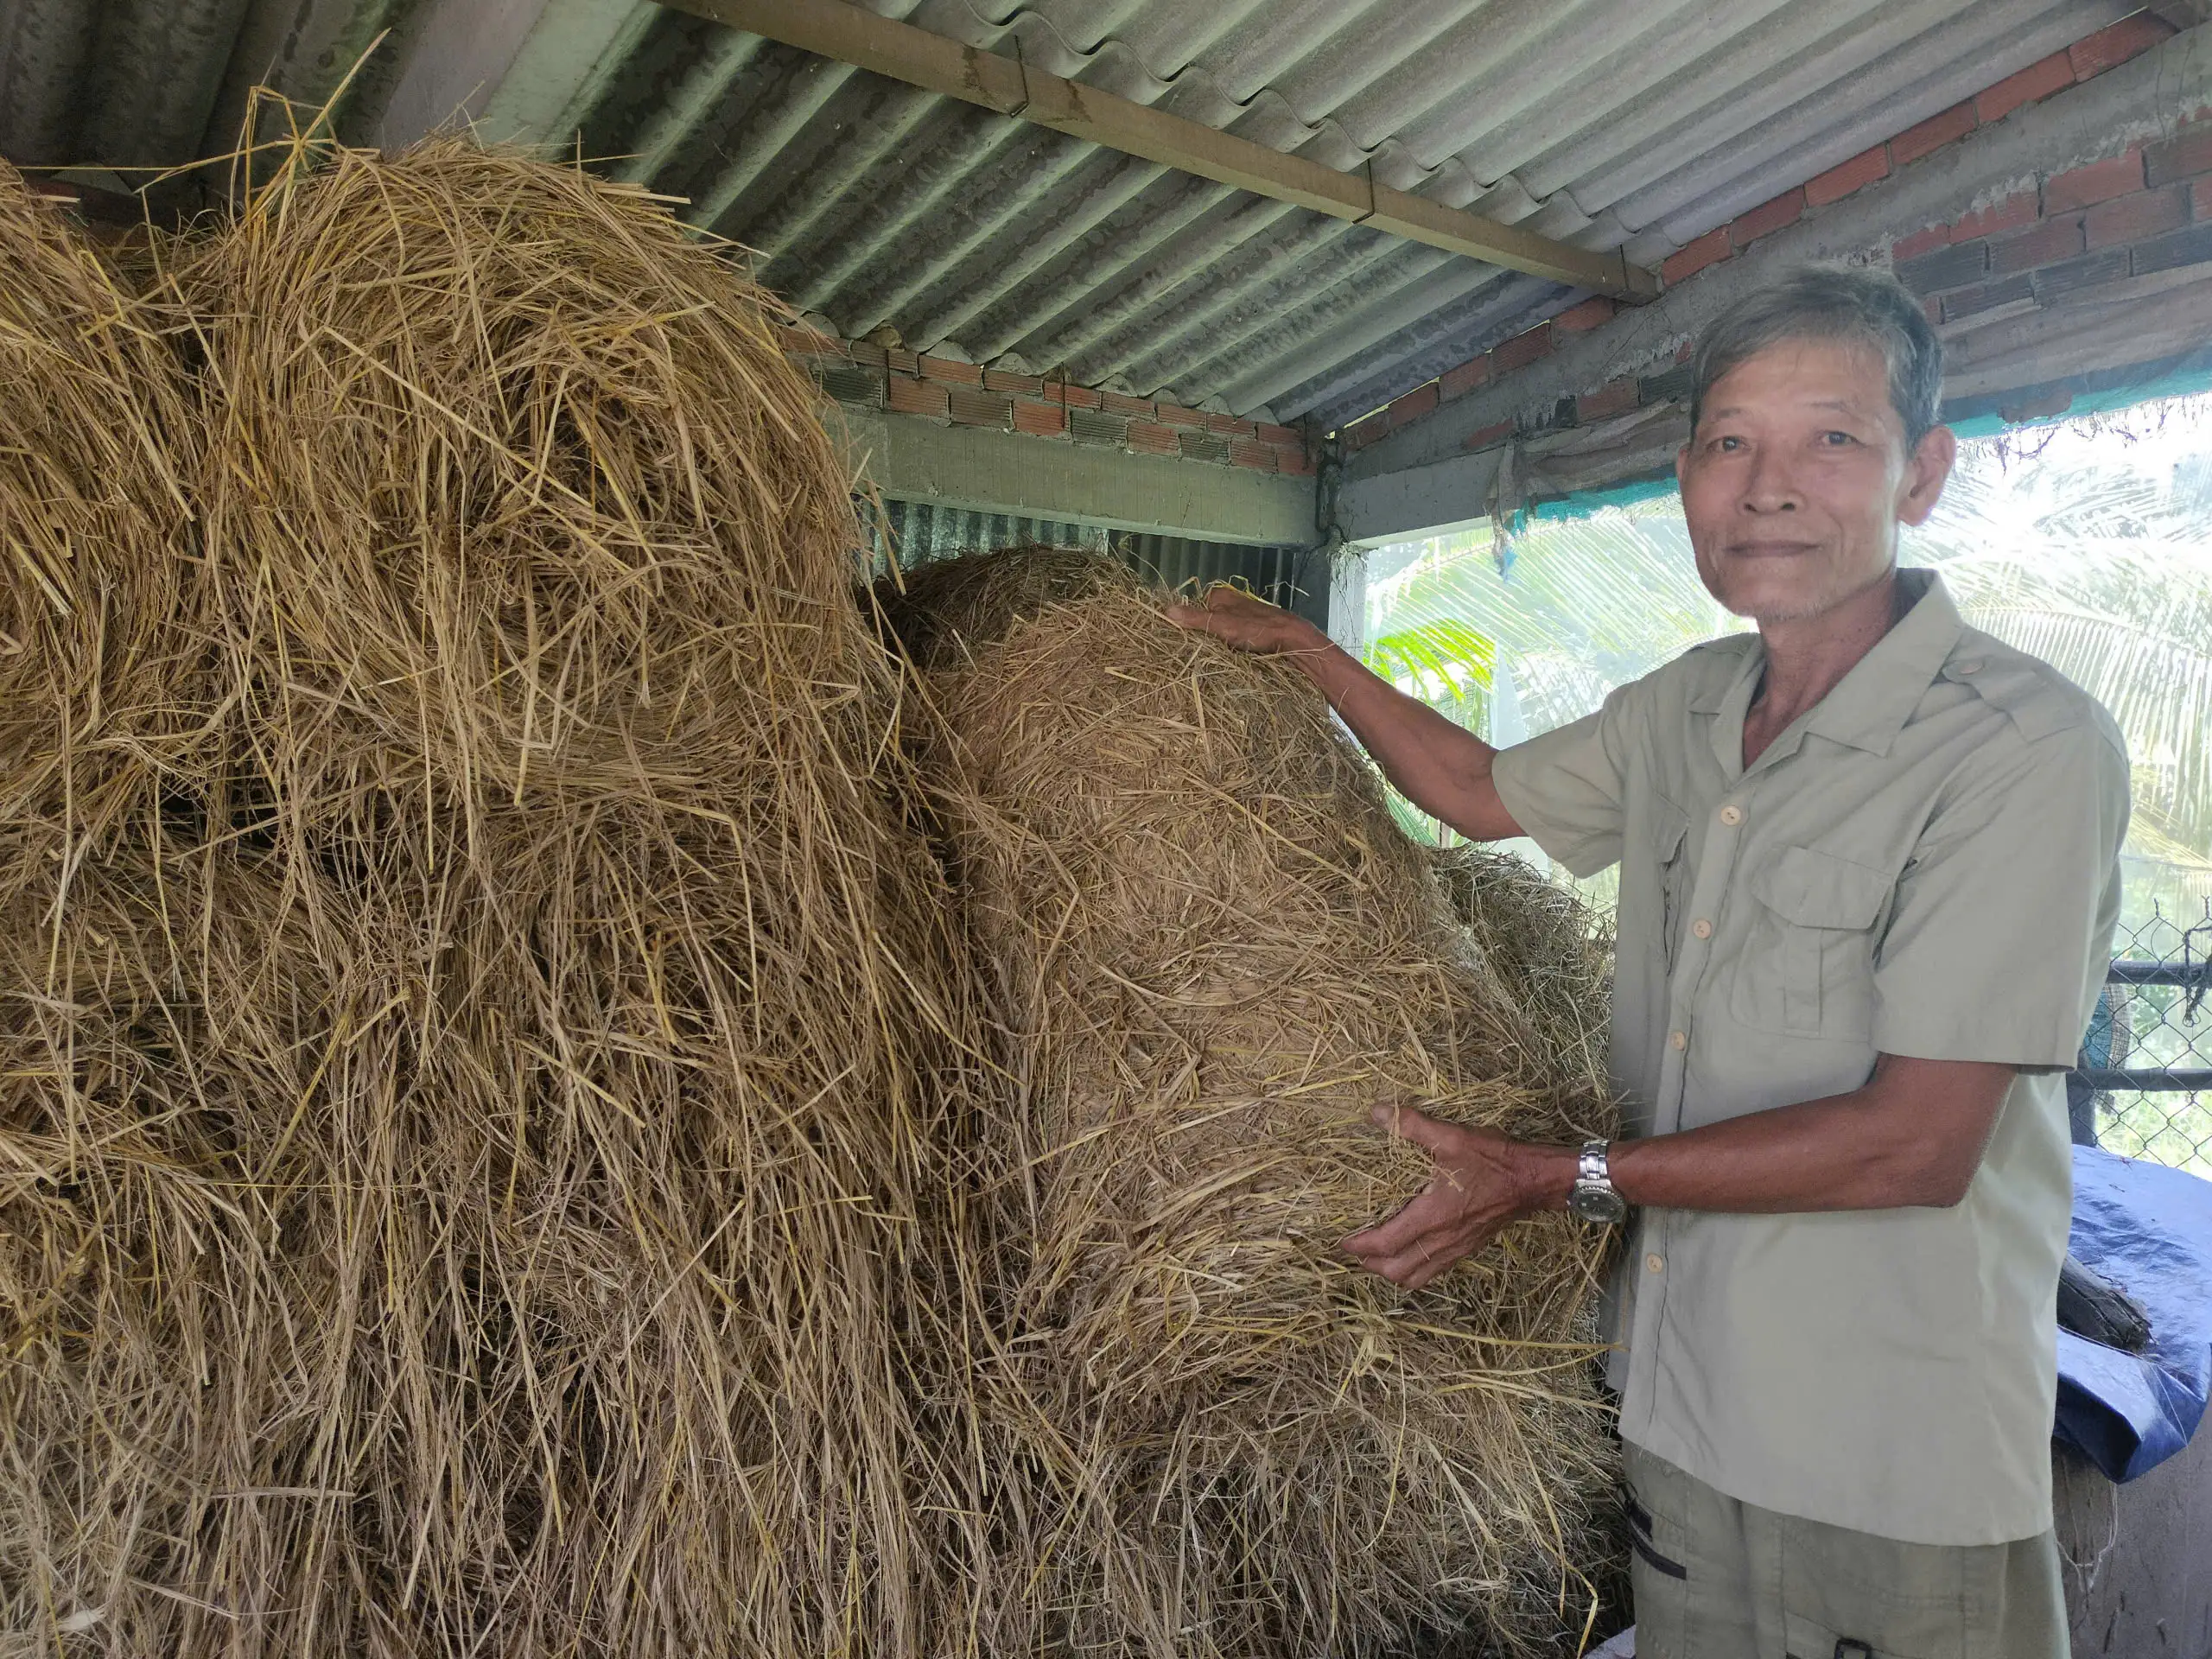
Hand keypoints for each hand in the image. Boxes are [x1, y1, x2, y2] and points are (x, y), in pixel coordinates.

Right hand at [1164, 583, 1322, 655]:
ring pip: (1220, 632)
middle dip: (1203, 636)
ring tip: (1214, 658)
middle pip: (1207, 621)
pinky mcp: (1254, 630)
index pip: (1193, 609)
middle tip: (1198, 653)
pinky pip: (1234, 639)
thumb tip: (1165, 611)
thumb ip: (1194, 619)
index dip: (1188, 625)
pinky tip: (1231, 657)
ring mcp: (1243, 616)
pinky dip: (1231, 648)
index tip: (1184, 642)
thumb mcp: (1221, 625)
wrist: (1292, 639)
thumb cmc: (1256, 629)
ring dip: (1217, 644)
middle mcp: (1231, 603)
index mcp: (1220, 596)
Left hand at [1342, 1105, 1568, 1289]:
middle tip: (1356, 1248)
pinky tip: (1410, 1252)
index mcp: (1432, 1216)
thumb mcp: (1450, 1137)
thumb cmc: (1493, 1159)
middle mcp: (1442, 1240)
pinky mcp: (1469, 1248)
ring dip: (1392, 1272)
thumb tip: (1376, 1112)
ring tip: (1377, 1256)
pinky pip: (1435, 1272)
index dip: (1359, 1246)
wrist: (1533, 1181)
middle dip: (1371, 1264)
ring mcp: (1457, 1248)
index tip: (1342, 1241)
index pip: (1386, 1244)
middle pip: (1397, 1271)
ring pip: (1416, 1278)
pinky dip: (1415, 1270)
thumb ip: (1411, 1125)